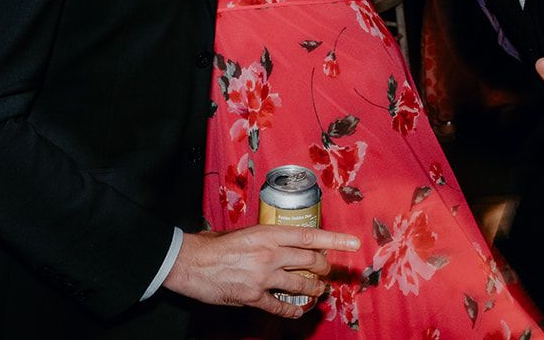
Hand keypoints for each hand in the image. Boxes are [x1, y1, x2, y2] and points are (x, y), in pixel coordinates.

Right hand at [163, 225, 360, 318]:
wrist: (189, 262)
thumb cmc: (212, 244)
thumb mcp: (241, 232)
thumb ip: (264, 237)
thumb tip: (280, 242)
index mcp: (268, 233)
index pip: (310, 236)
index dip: (335, 240)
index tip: (354, 243)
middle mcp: (270, 254)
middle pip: (311, 261)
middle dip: (324, 267)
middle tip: (326, 270)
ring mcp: (263, 277)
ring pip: (301, 285)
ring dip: (314, 289)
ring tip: (318, 291)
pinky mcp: (253, 297)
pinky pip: (281, 306)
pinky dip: (293, 310)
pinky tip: (298, 310)